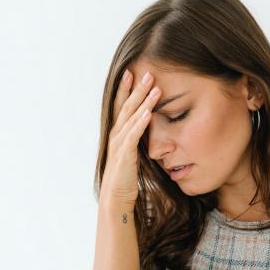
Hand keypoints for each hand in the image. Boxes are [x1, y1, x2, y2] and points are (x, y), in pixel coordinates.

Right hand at [99, 69, 160, 207]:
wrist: (115, 197)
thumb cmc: (125, 175)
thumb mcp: (131, 151)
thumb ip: (135, 137)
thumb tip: (146, 123)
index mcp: (117, 132)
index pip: (121, 105)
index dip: (125, 88)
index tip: (132, 72)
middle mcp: (116, 134)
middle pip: (126, 106)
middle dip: (137, 88)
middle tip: (148, 73)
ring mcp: (119, 143)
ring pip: (131, 117)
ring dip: (143, 101)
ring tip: (154, 87)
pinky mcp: (125, 154)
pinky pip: (133, 135)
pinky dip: (141, 122)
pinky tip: (148, 112)